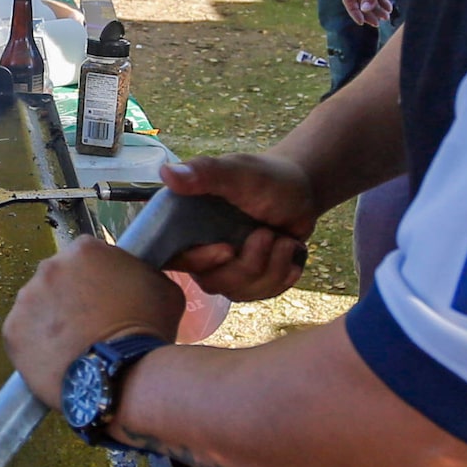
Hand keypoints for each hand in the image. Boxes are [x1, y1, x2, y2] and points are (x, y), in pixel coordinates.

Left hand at [4, 236, 188, 409]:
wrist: (125, 375)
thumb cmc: (148, 331)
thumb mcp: (162, 288)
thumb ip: (140, 272)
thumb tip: (133, 278)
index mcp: (85, 250)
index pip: (85, 257)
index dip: (95, 279)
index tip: (103, 299)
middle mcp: (50, 267)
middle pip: (57, 279)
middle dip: (69, 298)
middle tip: (89, 324)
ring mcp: (26, 299)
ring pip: (37, 307)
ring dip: (50, 321)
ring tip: (73, 346)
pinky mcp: (12, 331)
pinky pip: (23, 335)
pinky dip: (35, 346)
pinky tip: (56, 359)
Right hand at [156, 154, 317, 301]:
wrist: (301, 191)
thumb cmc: (267, 177)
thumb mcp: (238, 172)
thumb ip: (204, 173)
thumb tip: (165, 173)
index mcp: (186, 224)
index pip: (173, 258)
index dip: (198, 261)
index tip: (227, 249)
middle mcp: (200, 250)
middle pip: (211, 282)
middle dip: (247, 263)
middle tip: (268, 234)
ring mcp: (225, 268)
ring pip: (238, 291)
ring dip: (270, 268)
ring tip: (282, 239)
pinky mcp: (247, 280)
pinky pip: (259, 294)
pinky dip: (281, 275)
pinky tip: (288, 252)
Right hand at [342, 0, 406, 26]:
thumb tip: (364, 10)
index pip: (349, 0)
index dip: (354, 12)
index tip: (362, 22)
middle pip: (359, 2)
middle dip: (368, 13)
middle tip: (377, 23)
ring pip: (369, 0)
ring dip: (377, 9)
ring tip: (386, 17)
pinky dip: (382, 2)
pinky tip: (389, 8)